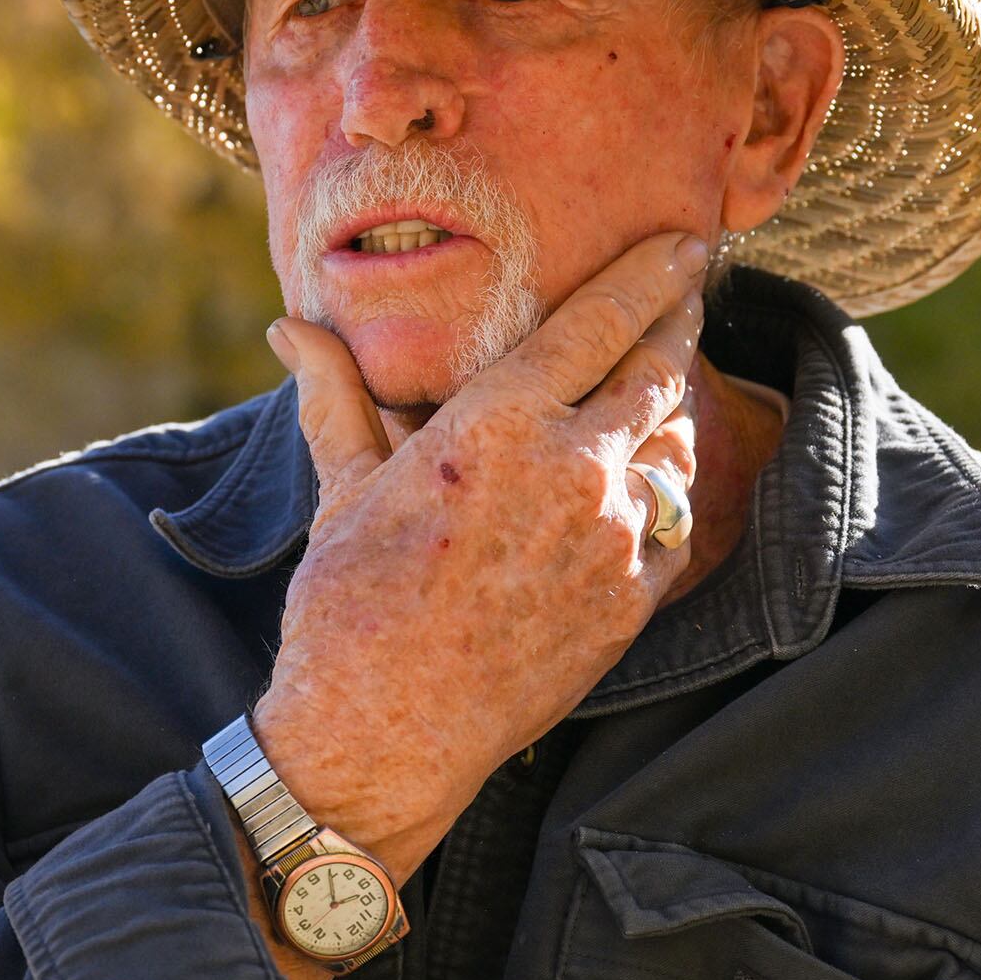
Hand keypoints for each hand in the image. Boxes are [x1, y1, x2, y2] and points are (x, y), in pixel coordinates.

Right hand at [254, 231, 710, 883]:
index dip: (651, 272)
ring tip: (656, 393)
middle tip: (689, 294)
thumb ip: (338, 396)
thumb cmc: (350, 606)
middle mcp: (572, 471)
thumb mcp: (343, 488)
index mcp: (498, 425)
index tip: (680, 243)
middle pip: (659, 371)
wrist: (382, 736)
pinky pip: (673, 524)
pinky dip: (663, 493)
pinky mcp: (631, 603)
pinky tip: (643, 485)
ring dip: (669, 412)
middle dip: (679, 323)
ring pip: (674, 446)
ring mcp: (613, 541)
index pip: (602, 319)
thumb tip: (291, 328)